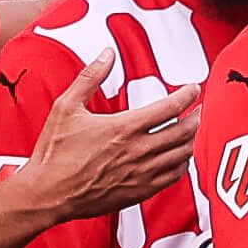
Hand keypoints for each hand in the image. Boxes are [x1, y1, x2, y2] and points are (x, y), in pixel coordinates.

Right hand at [6, 66, 197, 224]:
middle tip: (199, 109)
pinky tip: (180, 158)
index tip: (194, 89)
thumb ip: (90, 77)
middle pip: (183, 131)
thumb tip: (106, 54)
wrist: (47, 194)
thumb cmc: (54, 153)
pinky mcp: (139, 192)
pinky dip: (182, 164)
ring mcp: (141, 174)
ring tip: (193, 131)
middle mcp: (138, 151)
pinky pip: (173, 177)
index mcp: (124, 127)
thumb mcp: (66, 107)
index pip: (170, 107)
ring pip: (182, 155)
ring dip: (192, 140)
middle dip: (196, 117)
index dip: (188, 95)